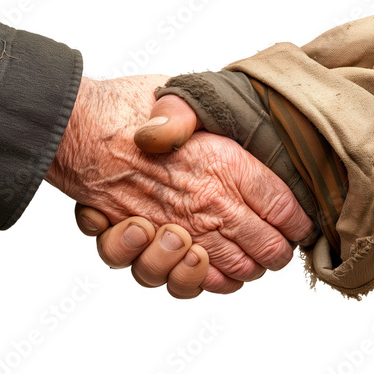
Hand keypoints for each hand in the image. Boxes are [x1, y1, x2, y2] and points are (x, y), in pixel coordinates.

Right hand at [46, 75, 313, 292]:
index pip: (282, 202)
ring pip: (231, 268)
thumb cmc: (125, 108)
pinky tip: (204, 268)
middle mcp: (206, 200)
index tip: (297, 219)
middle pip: (266, 244)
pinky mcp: (148, 244)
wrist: (76, 129)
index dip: (297, 216)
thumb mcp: (178, 92)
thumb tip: (237, 121)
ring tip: (247, 262)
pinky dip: (200, 281)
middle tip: (278, 243)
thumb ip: (213, 113)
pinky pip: (183, 279)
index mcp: (225, 161)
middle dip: (278, 249)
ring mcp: (177, 226)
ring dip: (245, 269)